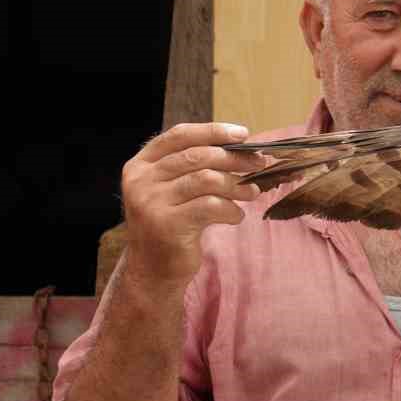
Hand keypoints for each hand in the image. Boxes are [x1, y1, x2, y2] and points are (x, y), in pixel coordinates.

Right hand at [120, 123, 268, 285]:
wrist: (153, 269)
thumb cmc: (172, 223)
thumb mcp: (175, 190)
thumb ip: (196, 167)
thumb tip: (244, 148)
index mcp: (141, 165)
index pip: (178, 135)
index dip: (213, 131)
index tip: (243, 134)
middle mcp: (141, 180)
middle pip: (198, 155)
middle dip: (234, 158)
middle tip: (259, 164)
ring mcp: (151, 202)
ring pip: (207, 179)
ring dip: (237, 185)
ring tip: (252, 193)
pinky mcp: (167, 225)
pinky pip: (211, 206)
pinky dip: (231, 210)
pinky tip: (236, 216)